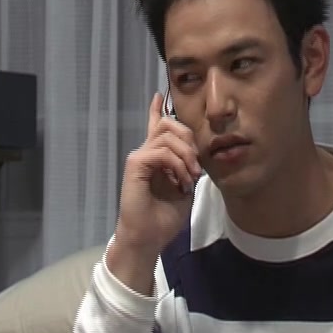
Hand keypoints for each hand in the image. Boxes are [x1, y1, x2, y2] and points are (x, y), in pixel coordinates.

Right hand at [114, 92, 200, 257]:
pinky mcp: (135, 164)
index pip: (154, 126)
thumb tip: (196, 153)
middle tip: (198, 166)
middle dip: (189, 139)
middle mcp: (146, 153)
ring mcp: (139, 157)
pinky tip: (181, 181)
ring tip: (191, 177)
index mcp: (157, 158)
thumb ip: (188, 166)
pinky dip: (177, 165)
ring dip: (186, 155)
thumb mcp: (185, 187)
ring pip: (167, 134)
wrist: (148, 237)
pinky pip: (161, 151)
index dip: (157, 109)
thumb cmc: (165, 217)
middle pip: (168, 124)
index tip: (159, 94)